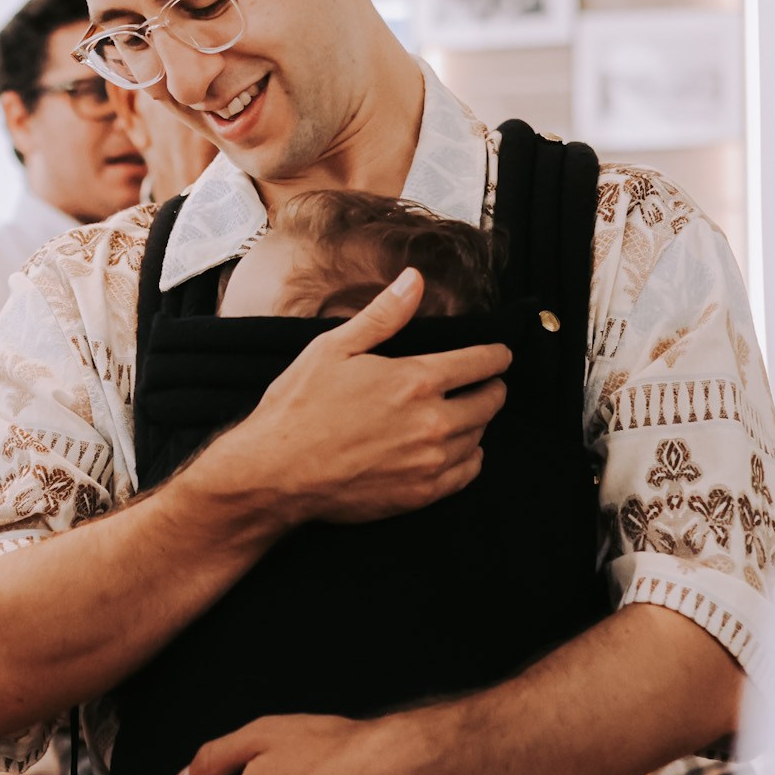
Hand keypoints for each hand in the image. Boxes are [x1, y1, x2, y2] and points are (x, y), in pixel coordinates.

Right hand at [208, 269, 509, 526]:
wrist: (275, 474)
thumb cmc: (298, 408)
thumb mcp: (334, 348)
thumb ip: (383, 315)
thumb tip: (414, 279)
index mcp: (414, 380)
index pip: (481, 363)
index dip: (496, 355)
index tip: (500, 355)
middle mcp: (431, 422)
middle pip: (490, 401)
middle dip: (492, 387)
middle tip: (485, 382)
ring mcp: (429, 462)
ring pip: (479, 436)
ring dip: (478, 422)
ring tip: (464, 413)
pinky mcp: (420, 494)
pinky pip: (468, 472)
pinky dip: (469, 457)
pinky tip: (455, 449)